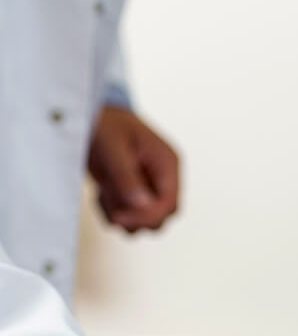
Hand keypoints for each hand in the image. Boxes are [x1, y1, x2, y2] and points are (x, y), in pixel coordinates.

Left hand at [87, 105, 179, 232]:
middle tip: (109, 204)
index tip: (120, 216)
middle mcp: (162, 178)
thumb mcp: (113, 147)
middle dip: (134, 217)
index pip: (169, 204)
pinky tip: (102, 194)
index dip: (147, 215)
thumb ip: (127, 177)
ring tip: (104, 193)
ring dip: (121, 215)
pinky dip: (113, 212)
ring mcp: (149, 187)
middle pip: (160, 217)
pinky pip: (130, 217)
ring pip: (145, 221)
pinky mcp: (134, 193)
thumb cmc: (104, 123)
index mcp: (166, 163)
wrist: (91, 114)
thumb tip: (141, 204)